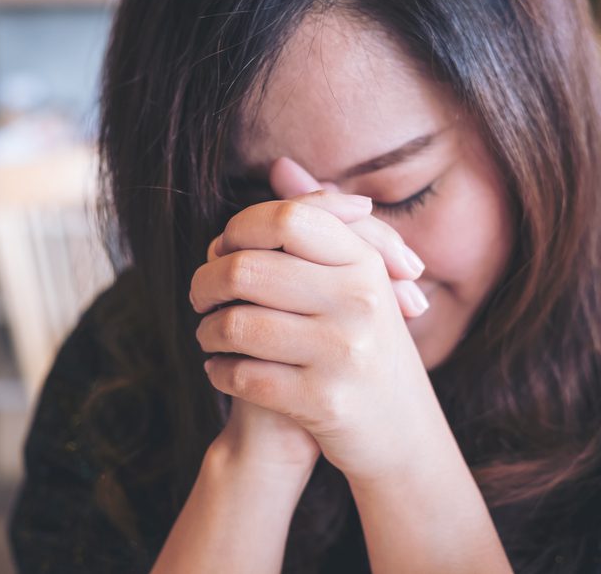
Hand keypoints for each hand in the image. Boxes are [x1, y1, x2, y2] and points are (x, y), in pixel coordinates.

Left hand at [194, 158, 431, 481]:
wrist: (402, 434)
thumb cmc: (366, 344)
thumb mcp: (355, 280)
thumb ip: (318, 221)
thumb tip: (280, 166)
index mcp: (365, 264)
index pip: (287, 219)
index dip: (240, 228)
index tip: (223, 249)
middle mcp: (359, 302)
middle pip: (246, 269)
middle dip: (204, 283)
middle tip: (198, 297)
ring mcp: (342, 353)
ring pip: (236, 324)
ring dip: (207, 331)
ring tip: (207, 335)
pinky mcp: (322, 402)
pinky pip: (242, 375)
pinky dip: (218, 372)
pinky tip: (219, 370)